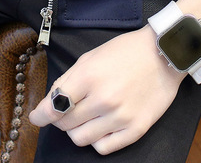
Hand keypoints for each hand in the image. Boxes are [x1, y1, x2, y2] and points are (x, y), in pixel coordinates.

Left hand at [28, 26, 184, 154]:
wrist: (163, 54)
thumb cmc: (125, 52)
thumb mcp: (90, 57)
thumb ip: (68, 80)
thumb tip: (50, 102)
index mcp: (89, 76)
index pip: (54, 106)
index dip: (40, 114)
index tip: (37, 117)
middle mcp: (104, 99)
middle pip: (66, 124)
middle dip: (60, 118)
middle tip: (67, 109)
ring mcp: (121, 117)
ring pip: (81, 139)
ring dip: (76, 130)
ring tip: (84, 117)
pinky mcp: (135, 130)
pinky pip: (103, 148)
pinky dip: (96, 139)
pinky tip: (99, 126)